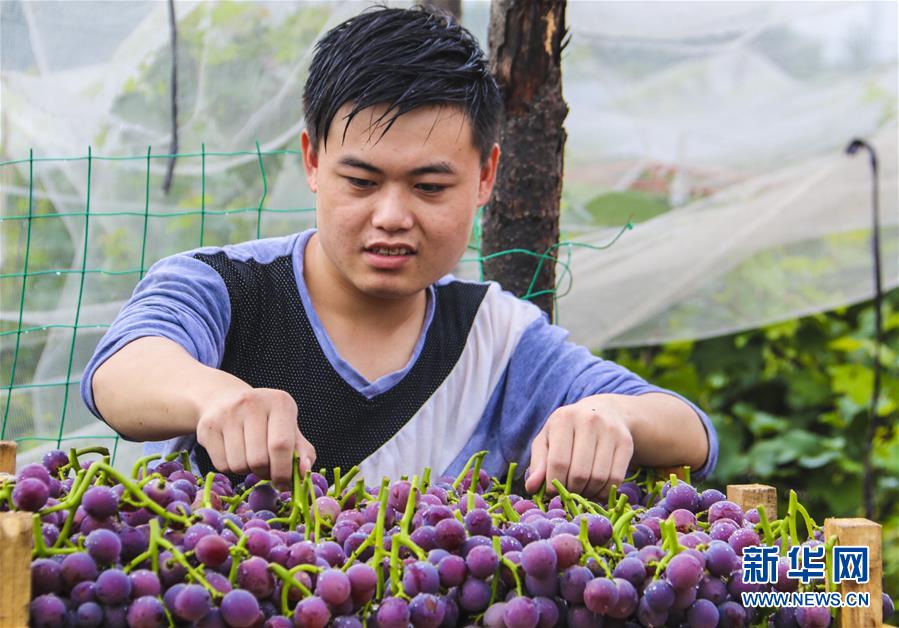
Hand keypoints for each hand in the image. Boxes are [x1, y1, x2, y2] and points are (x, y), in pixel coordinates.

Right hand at [195, 387, 315, 489]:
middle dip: (265, 474)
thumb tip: (305, 471)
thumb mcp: (290, 429)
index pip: (281, 446)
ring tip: (250, 457)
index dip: (284, 472)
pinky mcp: (207, 426)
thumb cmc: (266, 421)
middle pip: (259, 460)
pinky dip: (231, 468)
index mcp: (280, 402)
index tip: (285, 484)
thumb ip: (302, 452)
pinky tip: (235, 453)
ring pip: (239, 465)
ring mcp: (227, 413)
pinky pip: (222, 465)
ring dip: (247, 471)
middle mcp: (252, 402)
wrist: (226, 400)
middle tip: (267, 470)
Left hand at [524, 396, 633, 498]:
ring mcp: (610, 431)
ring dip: (588, 493)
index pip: (558, 462)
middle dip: (571, 490)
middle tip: (568, 492)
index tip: (552, 492)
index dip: (554, 484)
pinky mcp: (626, 443)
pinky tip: (596, 489)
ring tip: (581, 490)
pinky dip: (605, 492)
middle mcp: (589, 421)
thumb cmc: (567, 429)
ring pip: (599, 478)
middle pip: (580, 473)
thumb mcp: (547, 439)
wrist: (604, 411)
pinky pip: (616, 478)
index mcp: (564, 419)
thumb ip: (538, 463)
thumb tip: (531, 488)